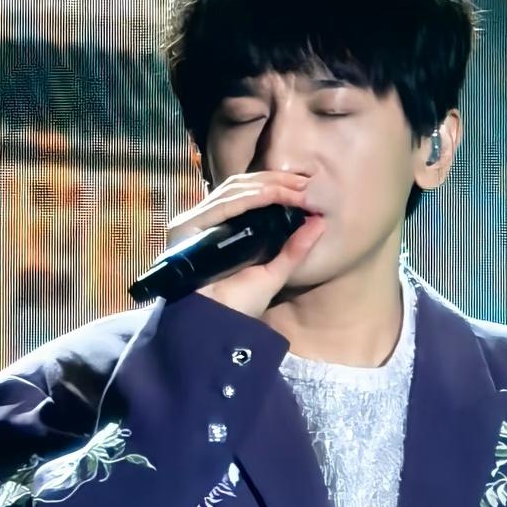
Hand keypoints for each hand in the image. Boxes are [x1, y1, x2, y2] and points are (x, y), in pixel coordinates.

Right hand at [164, 170, 326, 321]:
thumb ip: (294, 249)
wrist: (216, 324)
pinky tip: (272, 194)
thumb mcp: (274, 273)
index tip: (304, 188)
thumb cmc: (239, 305)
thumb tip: (320, 222)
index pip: (247, 196)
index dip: (275, 187)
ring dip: (267, 186)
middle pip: (240, 188)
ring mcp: (194, 223)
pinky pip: (223, 205)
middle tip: (304, 184)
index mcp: (223, 230)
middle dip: (275, 182)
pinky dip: (249, 197)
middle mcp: (206, 223)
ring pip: (233, 191)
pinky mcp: (186, 227)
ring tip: (295, 188)